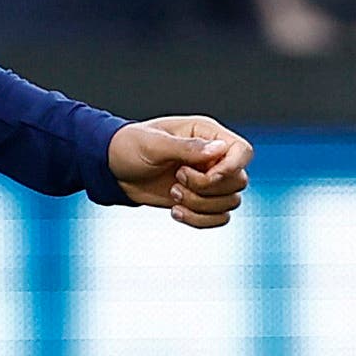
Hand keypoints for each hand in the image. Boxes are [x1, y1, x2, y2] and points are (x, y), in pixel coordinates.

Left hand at [108, 116, 251, 227]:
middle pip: (239, 182)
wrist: (113, 170)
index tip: (207, 175)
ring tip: (172, 194)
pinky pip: (218, 218)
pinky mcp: (199, 200)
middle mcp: (213, 158)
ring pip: (230, 203)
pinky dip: (200, 220)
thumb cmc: (129, 147)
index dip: (231, 168)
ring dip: (200, 205)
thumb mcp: (154, 144)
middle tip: (177, 179)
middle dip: (207, 188)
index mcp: (208, 134)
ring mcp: (208, 181)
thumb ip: (186, 148)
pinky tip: (176, 211)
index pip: (242, 152)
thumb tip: (218, 149)